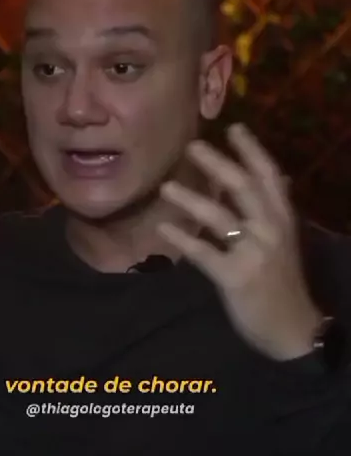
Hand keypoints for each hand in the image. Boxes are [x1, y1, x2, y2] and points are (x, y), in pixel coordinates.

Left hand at [159, 123, 321, 361]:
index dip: (252, 149)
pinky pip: (204, 253)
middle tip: (190, 146)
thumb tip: (278, 178)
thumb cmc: (283, 283)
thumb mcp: (285, 241)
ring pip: (219, 217)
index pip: (269, 175)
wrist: (293, 328)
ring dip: (190, 199)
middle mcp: (271, 229)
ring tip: (165, 188)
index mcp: (283, 218)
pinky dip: (182, 240)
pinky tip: (163, 230)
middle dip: (216, 163)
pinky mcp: (235, 277)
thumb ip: (274, 211)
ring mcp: (254, 253)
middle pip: (242, 187)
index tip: (233, 127)